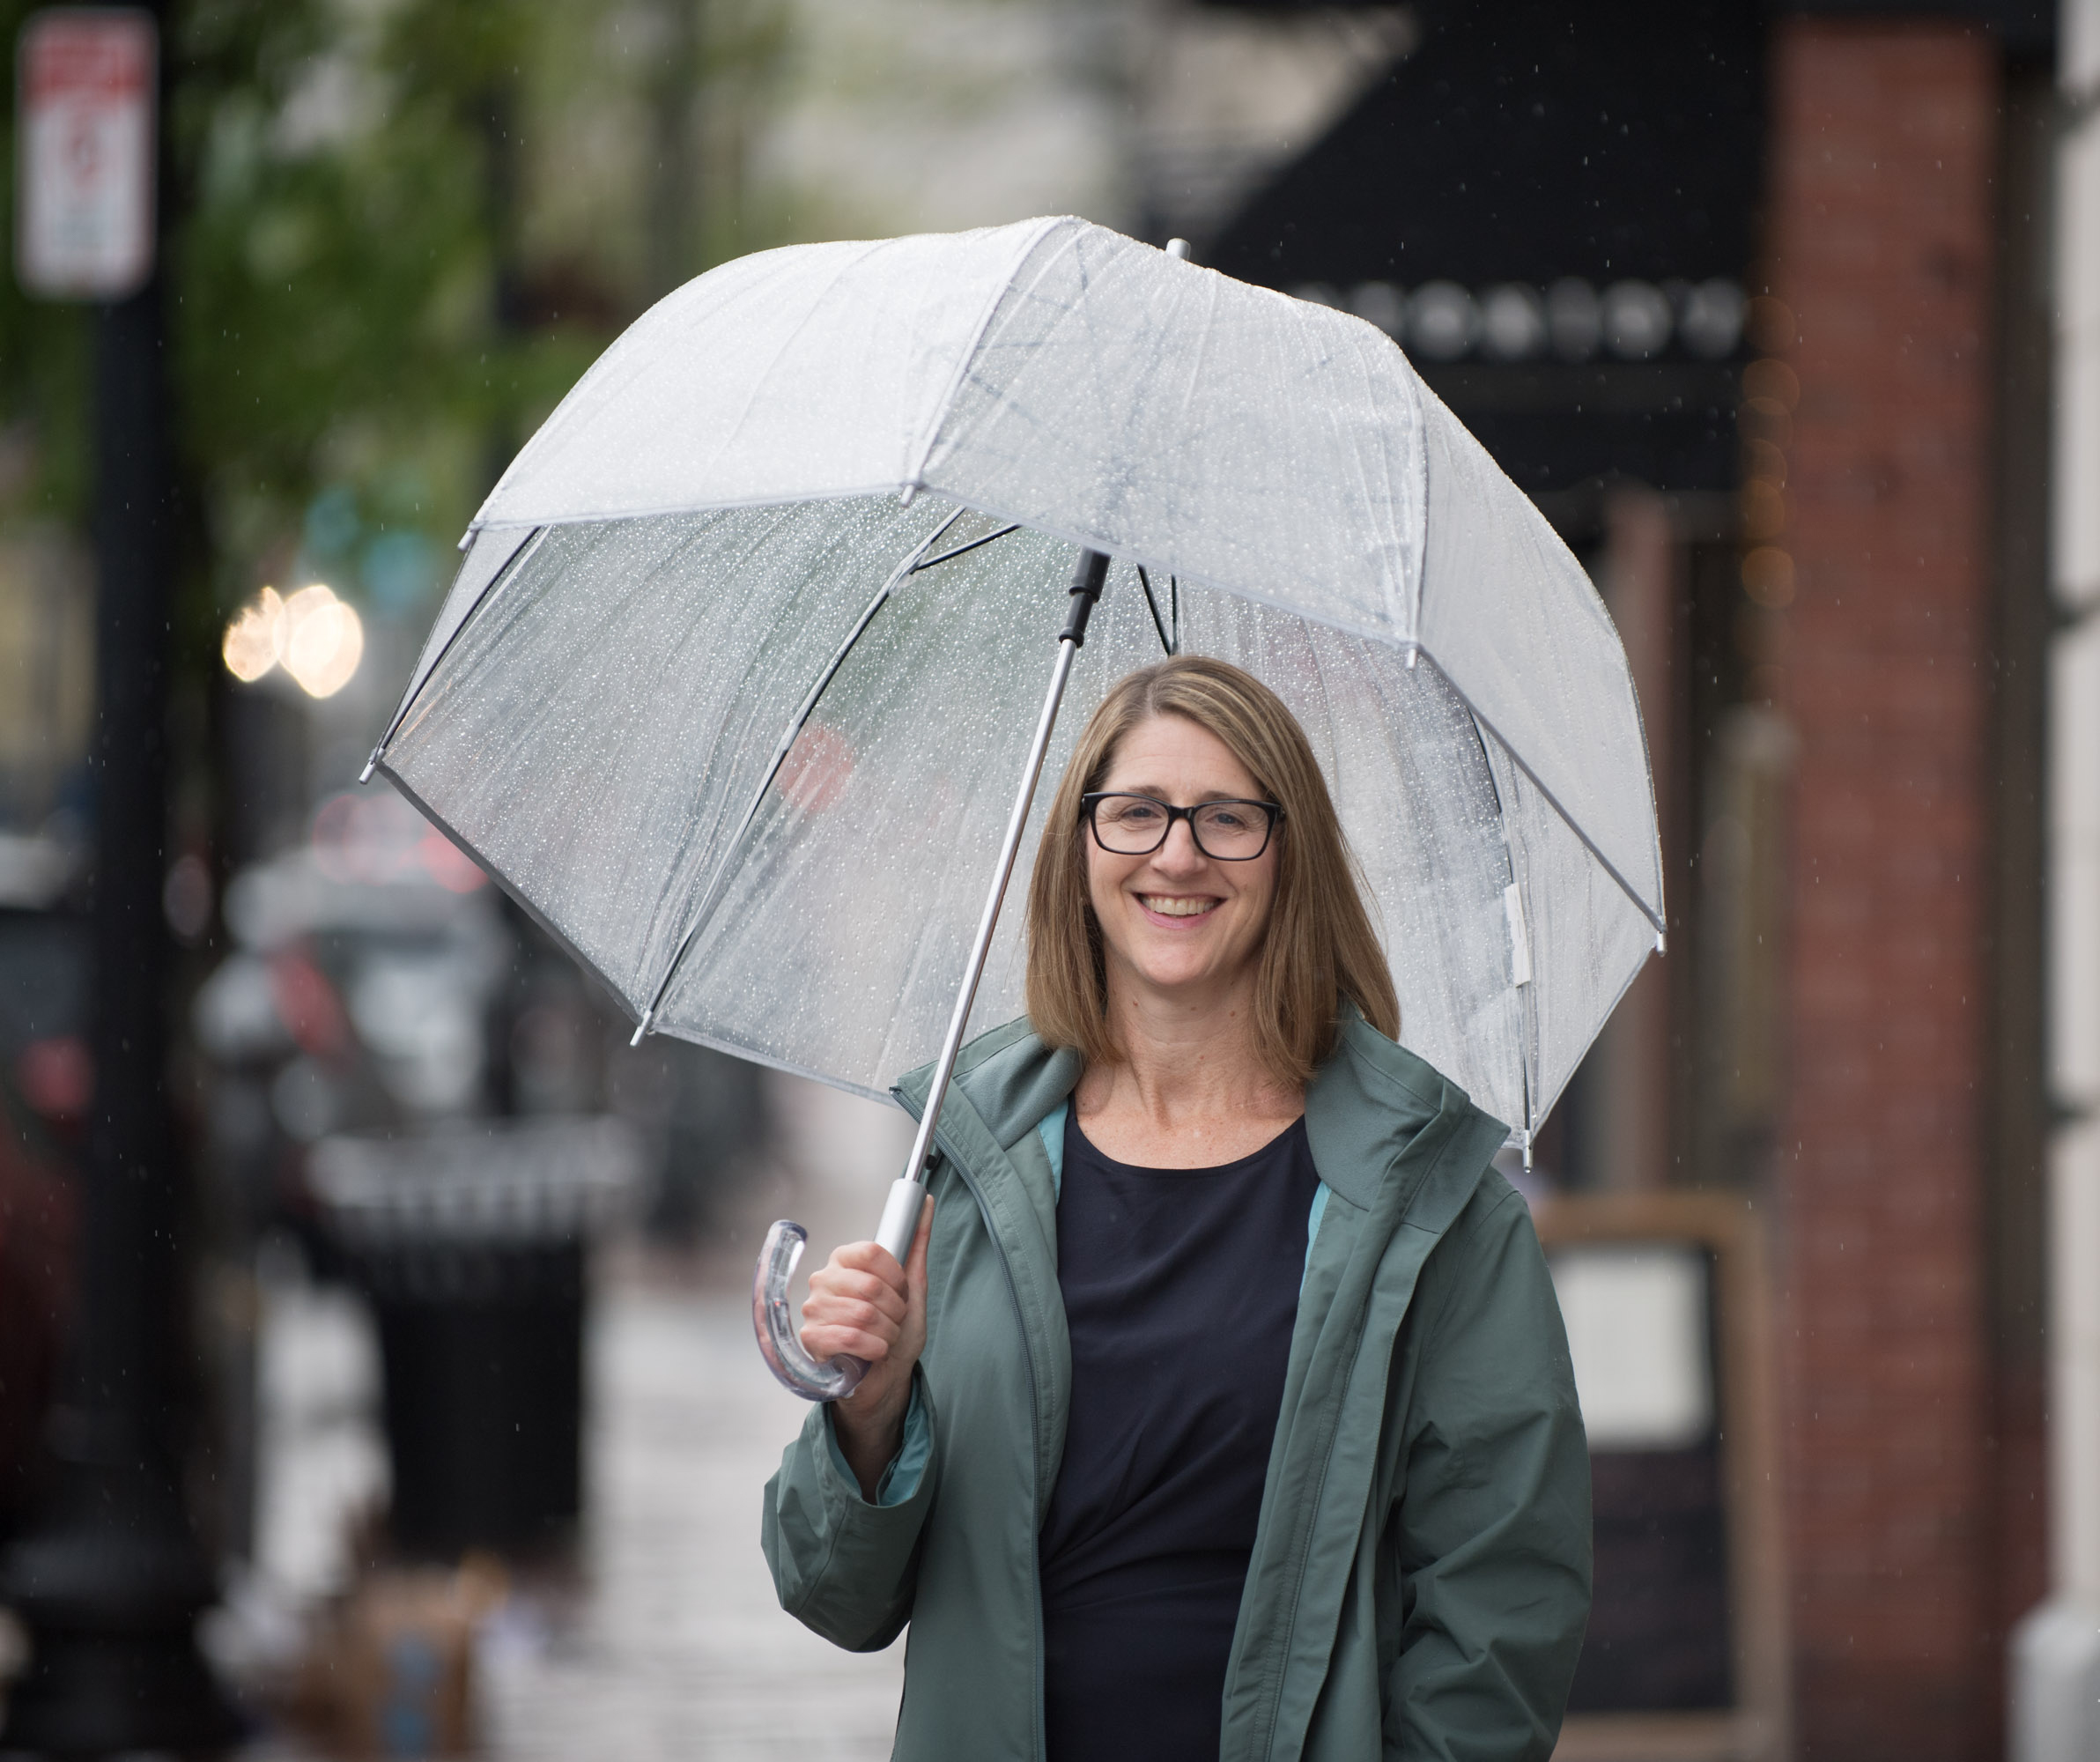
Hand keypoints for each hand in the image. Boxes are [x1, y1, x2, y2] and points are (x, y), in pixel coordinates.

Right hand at [801, 1195, 931, 1498]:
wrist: (885, 1379)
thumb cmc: (895, 1333)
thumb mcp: (913, 1287)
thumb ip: (917, 1242)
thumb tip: (927, 1201)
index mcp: (845, 1262)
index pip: (870, 1251)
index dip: (895, 1277)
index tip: (901, 1292)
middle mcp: (824, 1280)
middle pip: (870, 1285)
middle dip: (895, 1311)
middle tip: (893, 1322)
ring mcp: (813, 1310)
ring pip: (862, 1314)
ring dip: (886, 1332)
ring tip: (883, 1339)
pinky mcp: (810, 1339)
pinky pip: (847, 1337)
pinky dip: (873, 1348)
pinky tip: (873, 1352)